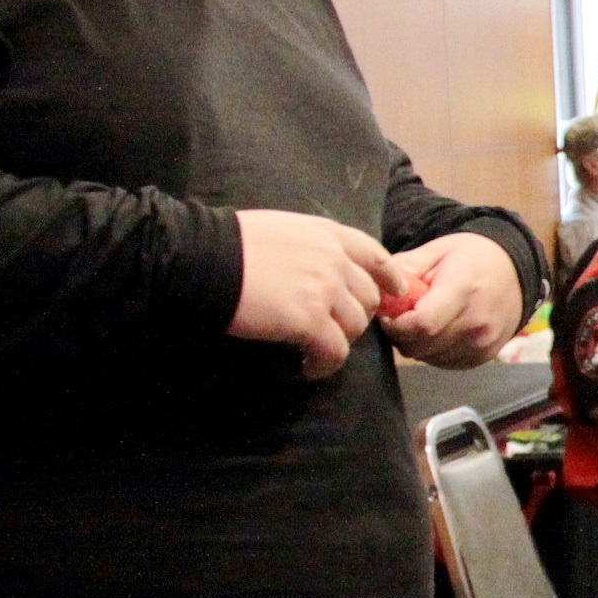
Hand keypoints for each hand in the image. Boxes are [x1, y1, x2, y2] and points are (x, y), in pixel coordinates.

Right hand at [231, 209, 391, 378]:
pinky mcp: (309, 320)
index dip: (389, 277)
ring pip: (355, 326)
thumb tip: (313, 267)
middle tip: (332, 331)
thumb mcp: (281, 229)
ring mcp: (325, 290)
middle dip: (355, 317)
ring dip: (339, 342)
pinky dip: (325, 364)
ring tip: (316, 352)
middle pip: (368, 297)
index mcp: (327, 235)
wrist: (203, 257)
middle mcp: (334, 260)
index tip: (393, 293)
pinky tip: (308, 368)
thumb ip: (309, 247)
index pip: (375, 255)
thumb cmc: (229, 242)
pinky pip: (335, 351)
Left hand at [377, 232, 524, 368]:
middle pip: (421, 345)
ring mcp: (483, 342)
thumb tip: (379, 288)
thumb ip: (407, 267)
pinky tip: (438, 332)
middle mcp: (477, 321)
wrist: (515, 271)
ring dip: (417, 344)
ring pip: (429, 357)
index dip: (396, 325)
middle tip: (401, 317)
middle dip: (401, 335)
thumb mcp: (438, 250)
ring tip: (421, 322)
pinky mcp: (485, 356)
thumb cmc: (471, 258)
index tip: (388, 315)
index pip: (421, 324)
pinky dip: (433, 352)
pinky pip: (444, 363)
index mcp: (463, 290)